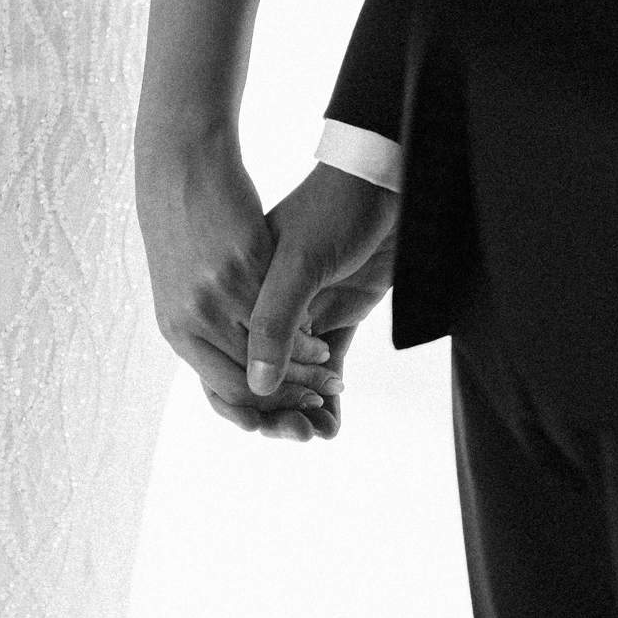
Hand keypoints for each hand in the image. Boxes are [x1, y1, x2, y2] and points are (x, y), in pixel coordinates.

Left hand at [135, 130, 343, 436]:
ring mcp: (215, 294)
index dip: (267, 407)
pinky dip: (305, 336)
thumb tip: (238, 357)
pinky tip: (324, 339)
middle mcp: (192, 319)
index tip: (298, 410)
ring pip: (267, 352)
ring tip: (331, 375)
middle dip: (291, 397)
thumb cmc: (188, 226)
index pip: (227, 390)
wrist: (179, 169)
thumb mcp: (188, 284)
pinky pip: (280, 314)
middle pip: (248, 380)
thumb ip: (212, 323)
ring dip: (304, 372)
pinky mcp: (239, 264)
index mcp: (178, 331)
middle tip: (325, 399)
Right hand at [240, 163, 399, 438]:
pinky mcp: (337, 317)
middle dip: (274, 412)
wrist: (385, 182)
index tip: (262, 426)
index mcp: (245, 294)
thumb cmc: (337, 210)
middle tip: (297, 433)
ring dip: (300, 411)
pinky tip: (333, 426)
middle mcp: (268, 309)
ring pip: (293, 379)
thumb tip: (257, 388)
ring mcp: (303, 314)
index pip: (232, 360)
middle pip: (261, 378)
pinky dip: (328, 399)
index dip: (245, 399)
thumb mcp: (299, 263)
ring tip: (315, 435)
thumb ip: (275, 322)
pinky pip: (326, 369)